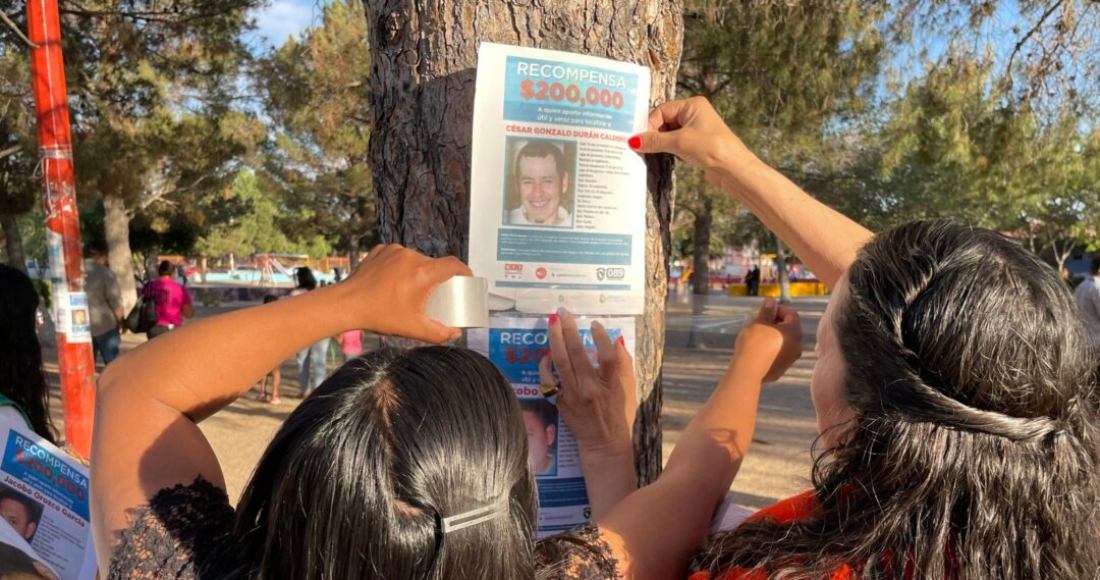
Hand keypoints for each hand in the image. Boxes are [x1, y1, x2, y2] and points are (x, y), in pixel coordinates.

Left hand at [341, 244, 471, 343]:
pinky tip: (393, 280)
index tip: (466, 279)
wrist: (346, 304)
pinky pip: (398, 256)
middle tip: (432, 294)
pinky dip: (400, 266)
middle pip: (433, 264)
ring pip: (415, 260)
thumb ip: (439, 333)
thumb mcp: (413, 329)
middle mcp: (411, 257)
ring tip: (409, 289)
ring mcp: (394, 251)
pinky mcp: (380, 250)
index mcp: (423, 273)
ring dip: (416, 271)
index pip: (453, 265)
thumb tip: (455, 333)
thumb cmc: (380, 316)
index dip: (463, 271)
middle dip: (436, 277)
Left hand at [540, 308, 637, 454]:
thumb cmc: (619, 414)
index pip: (606, 355)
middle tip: (564, 312)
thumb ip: (624, 364)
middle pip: (577, 353)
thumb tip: (617, 340)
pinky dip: (545, 364)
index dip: (601, 337)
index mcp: (610, 384)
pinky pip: (547, 379)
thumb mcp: (629, 388)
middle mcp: (589, 388)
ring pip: (559, 362)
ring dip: (554, 339)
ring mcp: (572, 394)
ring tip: (552, 323)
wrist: (603, 443)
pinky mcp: (560, 401)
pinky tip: (547, 354)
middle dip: (568, 329)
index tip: (594, 323)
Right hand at [629, 96, 751, 187]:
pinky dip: (668, 149)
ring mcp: (696, 129)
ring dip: (660, 143)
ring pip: (669, 133)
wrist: (734, 169)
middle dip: (654, 134)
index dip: (650, 124)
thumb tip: (634, 141)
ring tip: (650, 152)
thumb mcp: (679, 143)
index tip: (640, 139)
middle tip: (641, 147)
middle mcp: (694, 114)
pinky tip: (662, 156)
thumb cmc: (711, 148)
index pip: (662, 110)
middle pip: (664, 120)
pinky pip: (676, 142)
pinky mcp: (696, 143)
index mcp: (692, 105)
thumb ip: (655, 141)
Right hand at [733, 297, 801, 381]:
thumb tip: (771, 301)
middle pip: (790, 329)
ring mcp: (791, 359)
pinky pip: (779, 354)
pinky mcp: (782, 369)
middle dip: (776, 323)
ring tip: (758, 336)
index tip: (765, 310)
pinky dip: (772, 349)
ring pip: (785, 342)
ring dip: (774, 336)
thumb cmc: (754, 342)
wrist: (748, 371)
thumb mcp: (759, 322)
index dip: (778, 309)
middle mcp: (797, 346)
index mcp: (794, 332)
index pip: (791, 314)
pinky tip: (758, 350)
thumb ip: (767, 311)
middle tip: (760, 322)